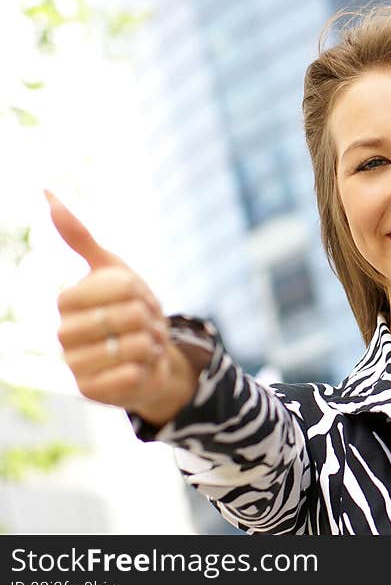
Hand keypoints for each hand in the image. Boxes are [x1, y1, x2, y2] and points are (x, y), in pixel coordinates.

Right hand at [46, 189, 196, 425]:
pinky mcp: (89, 391)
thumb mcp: (112, 269)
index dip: (140, 291)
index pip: (120, 286)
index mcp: (66, 300)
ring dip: (151, 343)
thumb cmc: (129, 309)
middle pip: (129, 316)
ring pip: (132, 346)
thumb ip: (79, 237)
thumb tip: (46, 192)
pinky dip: (146, 367)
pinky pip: (131, 374)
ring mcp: (73, 364)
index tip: (137, 296)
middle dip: (150, 318)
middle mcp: (61, 333)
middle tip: (144, 324)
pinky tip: (138, 367)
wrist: (148, 355)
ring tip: (142, 344)